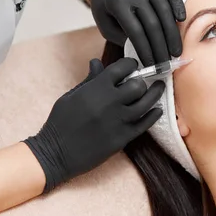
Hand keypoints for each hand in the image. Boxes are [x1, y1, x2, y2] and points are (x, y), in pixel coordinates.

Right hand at [24, 58, 163, 192]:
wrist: (55, 153)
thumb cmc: (60, 122)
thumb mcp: (71, 96)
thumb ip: (90, 80)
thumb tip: (97, 62)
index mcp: (95, 88)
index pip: (121, 68)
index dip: (130, 64)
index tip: (133, 65)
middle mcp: (109, 102)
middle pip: (137, 85)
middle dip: (142, 80)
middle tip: (144, 80)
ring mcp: (117, 121)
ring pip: (145, 103)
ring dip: (155, 93)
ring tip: (159, 87)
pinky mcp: (122, 138)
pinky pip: (144, 124)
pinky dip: (153, 114)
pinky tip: (157, 109)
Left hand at [83, 0, 185, 65]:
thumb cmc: (106, 7)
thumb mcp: (106, 24)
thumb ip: (123, 38)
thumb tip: (147, 53)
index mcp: (116, 2)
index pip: (135, 31)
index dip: (146, 50)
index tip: (152, 65)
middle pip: (152, 22)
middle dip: (160, 46)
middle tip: (166, 63)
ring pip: (164, 9)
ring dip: (172, 33)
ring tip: (175, 51)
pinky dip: (178, 5)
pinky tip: (181, 21)